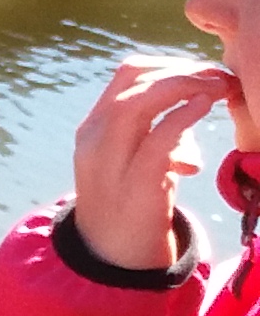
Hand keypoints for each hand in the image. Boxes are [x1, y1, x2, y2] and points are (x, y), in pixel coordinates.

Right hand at [70, 52, 233, 272]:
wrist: (113, 253)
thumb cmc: (131, 201)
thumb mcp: (134, 157)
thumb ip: (154, 130)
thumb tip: (191, 106)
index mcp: (94, 127)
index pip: (129, 74)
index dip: (172, 63)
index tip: (206, 70)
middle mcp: (95, 138)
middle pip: (135, 79)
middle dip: (183, 69)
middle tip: (220, 75)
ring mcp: (110, 161)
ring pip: (139, 103)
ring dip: (185, 86)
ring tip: (219, 87)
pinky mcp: (134, 184)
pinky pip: (158, 139)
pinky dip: (183, 116)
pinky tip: (205, 106)